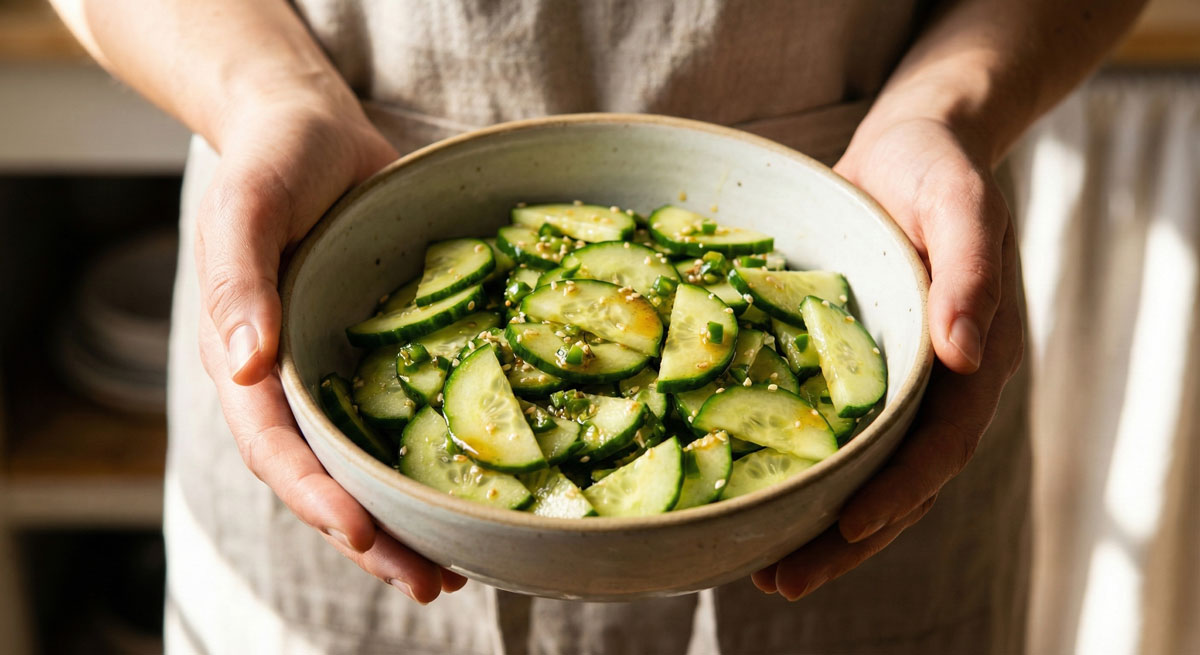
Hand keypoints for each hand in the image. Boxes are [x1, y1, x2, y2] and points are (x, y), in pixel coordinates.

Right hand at [193, 91, 465, 603]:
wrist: (314, 131)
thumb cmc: (272, 161)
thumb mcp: (246, 206)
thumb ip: (239, 280)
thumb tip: (246, 364)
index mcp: (249, 360)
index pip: (277, 447)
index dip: (316, 495)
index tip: (363, 532)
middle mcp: (296, 382)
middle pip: (330, 478)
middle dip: (375, 538)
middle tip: (431, 583)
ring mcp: (342, 373)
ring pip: (373, 463)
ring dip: (411, 520)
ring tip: (462, 570)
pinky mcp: (386, 356)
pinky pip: (411, 415)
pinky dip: (441, 458)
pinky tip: (487, 488)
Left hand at [752, 117, 1023, 598]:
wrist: (912, 146)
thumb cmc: (935, 167)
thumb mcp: (957, 198)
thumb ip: (970, 269)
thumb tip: (967, 351)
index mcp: (971, 356)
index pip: (941, 444)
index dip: (901, 489)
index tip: (853, 525)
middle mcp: (935, 384)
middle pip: (900, 483)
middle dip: (847, 539)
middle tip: (781, 581)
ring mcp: (896, 383)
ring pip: (865, 473)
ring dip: (821, 527)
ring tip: (764, 571)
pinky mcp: (856, 370)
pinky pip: (834, 434)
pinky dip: (802, 473)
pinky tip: (754, 496)